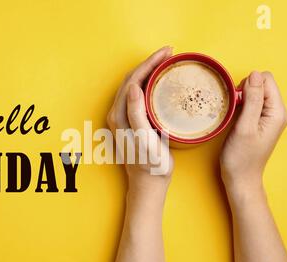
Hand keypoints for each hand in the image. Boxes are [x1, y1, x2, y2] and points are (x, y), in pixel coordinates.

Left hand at [107, 47, 173, 188]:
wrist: (148, 184)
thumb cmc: (150, 165)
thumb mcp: (145, 140)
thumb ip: (137, 114)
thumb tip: (134, 88)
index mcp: (119, 115)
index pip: (133, 80)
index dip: (149, 63)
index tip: (167, 52)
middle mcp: (117, 114)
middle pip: (132, 79)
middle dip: (150, 63)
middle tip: (169, 53)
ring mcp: (123, 118)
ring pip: (135, 86)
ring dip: (149, 71)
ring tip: (166, 62)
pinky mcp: (130, 123)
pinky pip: (138, 96)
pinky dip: (149, 84)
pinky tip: (160, 82)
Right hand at [220, 71, 286, 188]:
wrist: (240, 178)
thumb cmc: (241, 157)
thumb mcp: (245, 127)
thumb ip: (252, 99)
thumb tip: (255, 74)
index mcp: (277, 112)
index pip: (266, 80)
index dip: (248, 85)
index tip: (238, 102)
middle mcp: (276, 112)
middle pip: (261, 84)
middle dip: (245, 90)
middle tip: (235, 110)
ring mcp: (268, 117)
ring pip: (255, 92)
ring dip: (241, 98)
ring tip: (234, 115)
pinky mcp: (259, 121)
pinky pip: (251, 103)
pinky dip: (241, 105)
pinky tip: (235, 117)